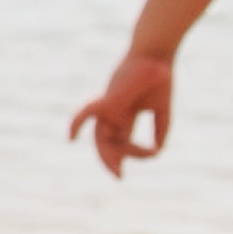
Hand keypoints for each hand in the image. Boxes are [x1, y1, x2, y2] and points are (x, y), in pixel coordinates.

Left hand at [69, 49, 176, 174]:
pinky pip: (85, 114)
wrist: (156, 56)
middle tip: (119, 176)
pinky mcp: (106, 100)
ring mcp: (108, 107)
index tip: (151, 155)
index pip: (122, 140)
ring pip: (102, 138)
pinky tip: (71, 138)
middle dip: (112, 161)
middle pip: (107, 142)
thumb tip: (157, 151)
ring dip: (111, 154)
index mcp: (126, 113)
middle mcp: (114, 112)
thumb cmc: (160, 78)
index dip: (132, 154)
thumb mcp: (162, 111)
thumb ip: (160, 131)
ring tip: (118, 168)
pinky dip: (76, 124)